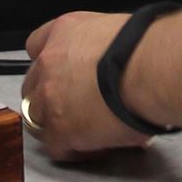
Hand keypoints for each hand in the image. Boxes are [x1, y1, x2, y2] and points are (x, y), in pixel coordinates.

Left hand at [20, 9, 152, 160]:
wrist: (148, 69)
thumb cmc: (146, 47)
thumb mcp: (119, 30)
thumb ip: (106, 47)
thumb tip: (122, 64)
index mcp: (64, 31)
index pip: (37, 44)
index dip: (51, 62)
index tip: (62, 71)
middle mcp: (49, 63)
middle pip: (33, 85)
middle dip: (51, 96)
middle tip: (77, 105)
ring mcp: (49, 97)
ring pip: (36, 117)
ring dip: (57, 124)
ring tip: (85, 131)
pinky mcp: (59, 129)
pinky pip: (56, 147)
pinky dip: (74, 151)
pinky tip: (96, 148)